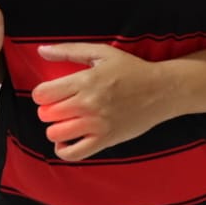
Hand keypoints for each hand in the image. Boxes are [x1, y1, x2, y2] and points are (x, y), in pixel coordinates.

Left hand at [30, 43, 170, 160]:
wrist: (164, 90)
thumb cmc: (133, 70)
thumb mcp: (103, 53)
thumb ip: (70, 51)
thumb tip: (41, 50)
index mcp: (85, 81)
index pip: (42, 94)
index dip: (42, 93)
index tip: (52, 92)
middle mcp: (88, 104)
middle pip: (46, 114)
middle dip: (49, 110)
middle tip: (62, 106)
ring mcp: (96, 124)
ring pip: (55, 133)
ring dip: (56, 128)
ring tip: (67, 121)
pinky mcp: (105, 140)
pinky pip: (73, 153)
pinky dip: (64, 149)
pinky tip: (68, 139)